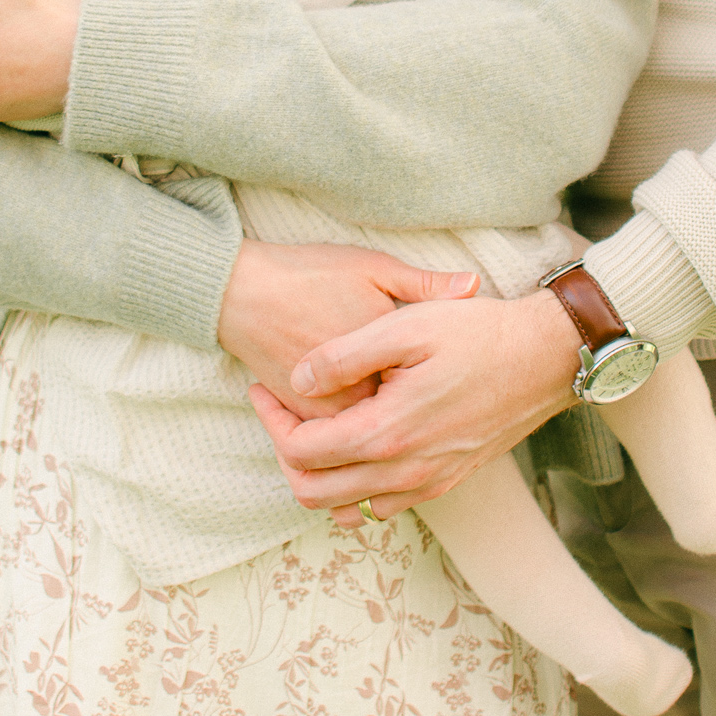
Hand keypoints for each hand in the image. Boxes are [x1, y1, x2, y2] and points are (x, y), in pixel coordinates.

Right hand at [221, 242, 480, 420]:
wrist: (242, 291)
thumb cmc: (310, 274)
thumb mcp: (373, 268)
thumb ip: (424, 285)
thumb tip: (473, 285)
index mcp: (381, 365)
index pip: (430, 392)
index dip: (444, 379)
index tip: (452, 364)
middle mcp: (353, 402)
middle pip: (403, 425)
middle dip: (421, 415)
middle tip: (430, 388)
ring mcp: (324, 419)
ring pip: (369, 445)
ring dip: (385, 437)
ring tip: (399, 403)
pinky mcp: (302, 424)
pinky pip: (337, 447)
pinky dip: (354, 442)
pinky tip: (364, 408)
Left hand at [248, 288, 579, 524]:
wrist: (545, 358)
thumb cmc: (478, 333)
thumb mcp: (406, 325)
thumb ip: (344, 355)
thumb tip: (298, 379)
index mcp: (387, 433)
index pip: (301, 452)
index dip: (270, 421)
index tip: (263, 388)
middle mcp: (404, 472)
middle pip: (313, 492)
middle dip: (285, 453)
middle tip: (278, 411)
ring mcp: (427, 484)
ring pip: (346, 507)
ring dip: (318, 474)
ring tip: (312, 426)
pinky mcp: (444, 482)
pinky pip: (382, 505)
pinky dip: (355, 485)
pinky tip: (356, 442)